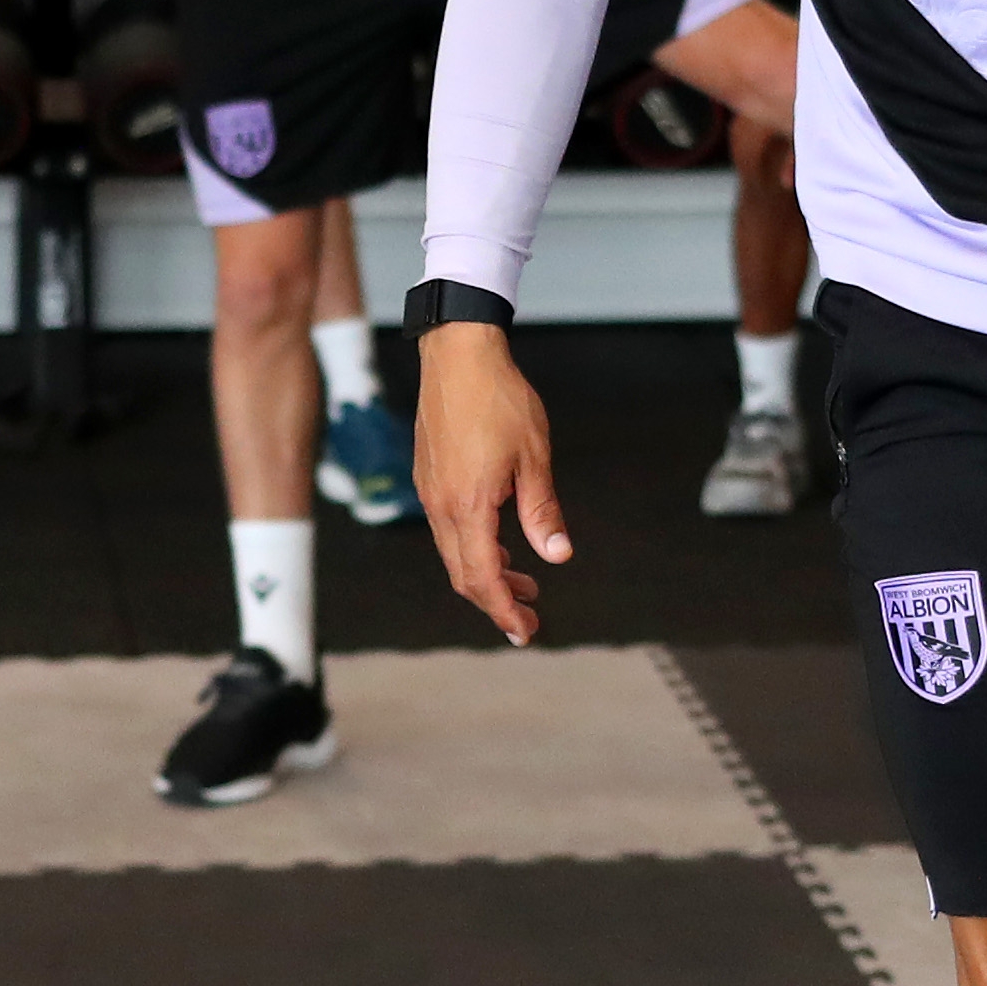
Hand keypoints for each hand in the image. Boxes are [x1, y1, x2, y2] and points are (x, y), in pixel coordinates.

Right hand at [409, 325, 569, 643]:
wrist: (458, 354)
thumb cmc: (500, 399)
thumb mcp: (534, 457)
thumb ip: (543, 510)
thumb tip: (557, 555)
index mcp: (469, 505)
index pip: (483, 577)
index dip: (504, 610)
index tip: (525, 631)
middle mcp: (442, 505)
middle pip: (464, 574)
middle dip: (496, 601)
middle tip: (528, 616)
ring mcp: (430, 492)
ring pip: (454, 553)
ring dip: (487, 574)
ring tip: (523, 581)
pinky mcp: (428, 478)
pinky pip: (447, 530)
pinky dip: (473, 549)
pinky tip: (500, 543)